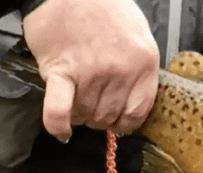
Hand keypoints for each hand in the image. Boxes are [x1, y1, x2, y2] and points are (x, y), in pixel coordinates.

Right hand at [22, 0, 159, 140]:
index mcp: (144, 64)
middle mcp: (121, 72)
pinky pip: (59, 109)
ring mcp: (92, 73)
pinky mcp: (62, 71)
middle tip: (90, 103)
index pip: (137, 113)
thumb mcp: (139, 37)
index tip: (117, 121)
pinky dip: (58, 124)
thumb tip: (131, 102)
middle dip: (98, 116)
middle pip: (108, 116)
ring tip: (75, 98)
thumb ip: (139, 70)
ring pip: (86, 114)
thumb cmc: (107, 9)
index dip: (124, 122)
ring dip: (79, 114)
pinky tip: (62, 131)